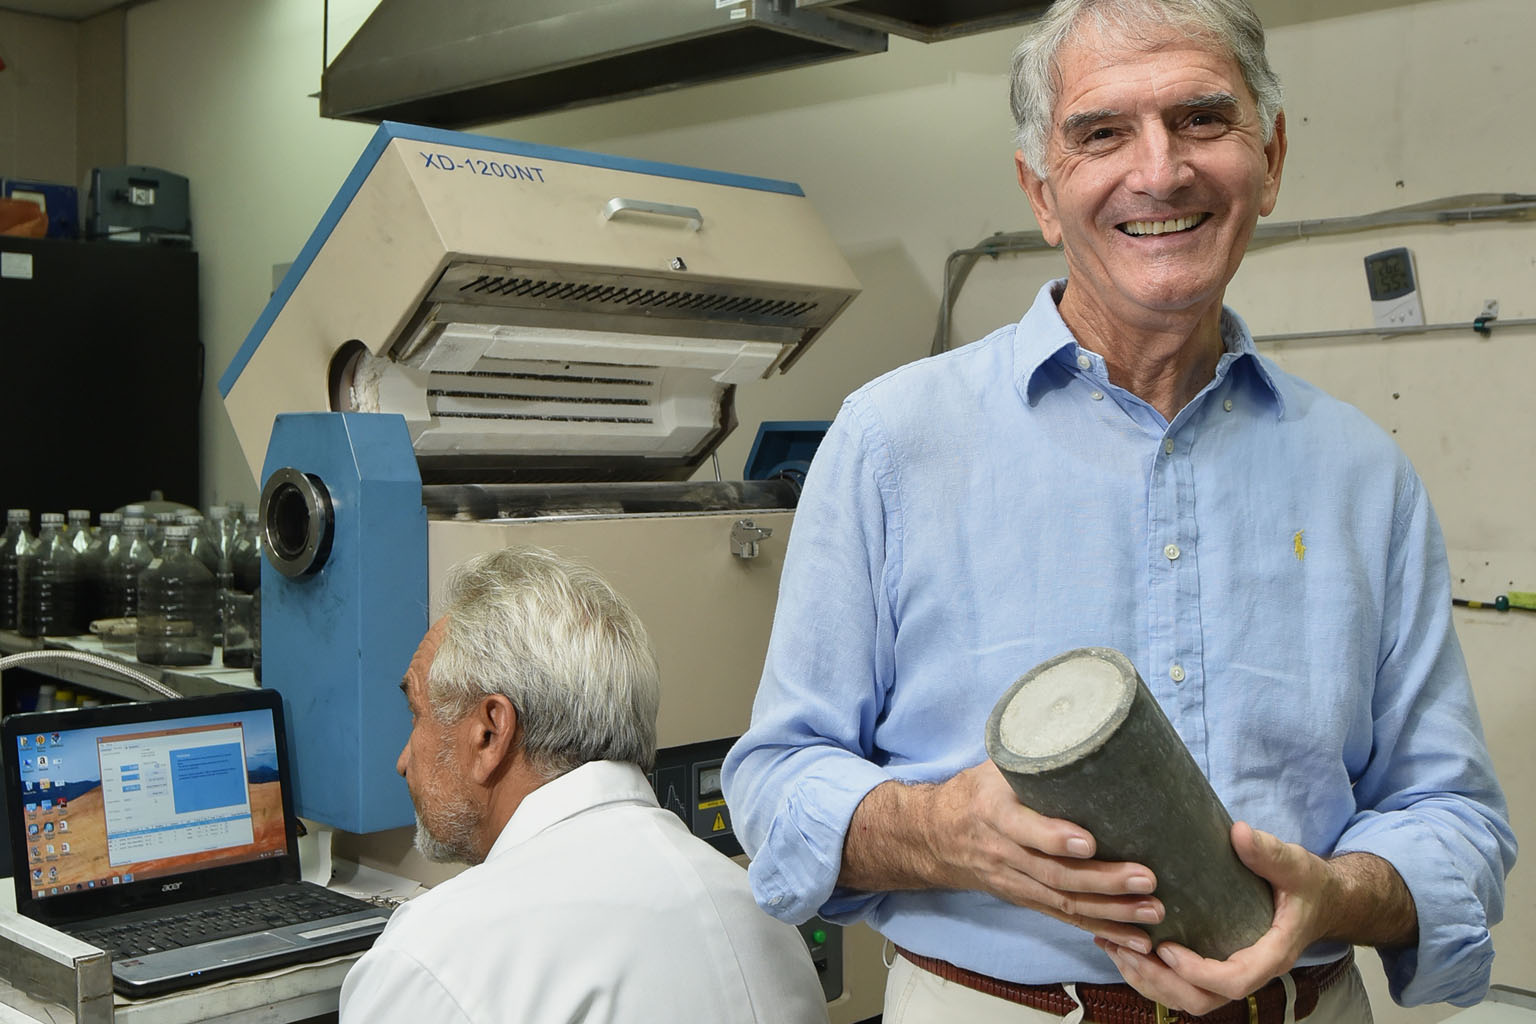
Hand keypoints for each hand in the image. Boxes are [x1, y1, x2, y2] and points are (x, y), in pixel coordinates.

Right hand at [926, 761, 1165, 952]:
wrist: (936, 836)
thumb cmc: (977, 792)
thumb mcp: (995, 767)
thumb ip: (1035, 756)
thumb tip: (1091, 731)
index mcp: (993, 811)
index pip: (1022, 829)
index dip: (1053, 837)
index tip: (1089, 841)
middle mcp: (1003, 852)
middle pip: (1054, 874)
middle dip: (1103, 881)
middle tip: (1147, 878)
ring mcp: (1015, 881)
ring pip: (1064, 902)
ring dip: (1112, 911)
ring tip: (1153, 912)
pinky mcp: (1027, 899)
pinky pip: (1065, 918)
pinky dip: (1102, 930)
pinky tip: (1135, 939)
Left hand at [1096, 821, 1335, 1013]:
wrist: (1320, 901)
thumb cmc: (1307, 885)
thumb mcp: (1296, 864)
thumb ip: (1270, 852)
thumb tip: (1239, 833)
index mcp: (1272, 954)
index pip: (1235, 981)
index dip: (1197, 972)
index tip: (1166, 947)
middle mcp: (1251, 971)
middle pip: (1203, 1000)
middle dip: (1160, 981)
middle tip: (1125, 949)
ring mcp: (1233, 973)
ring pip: (1189, 1000)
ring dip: (1149, 982)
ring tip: (1114, 948)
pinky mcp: (1218, 967)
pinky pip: (1184, 987)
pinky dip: (1152, 976)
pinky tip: (1124, 949)